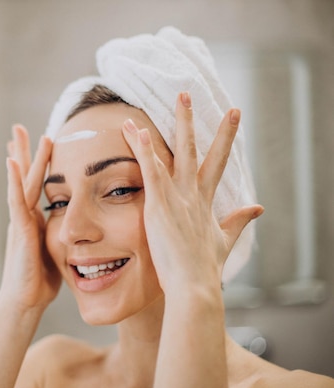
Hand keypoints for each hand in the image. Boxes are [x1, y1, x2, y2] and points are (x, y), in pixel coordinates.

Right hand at [0, 124, 60, 310]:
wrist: (25, 300)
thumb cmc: (41, 281)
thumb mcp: (57, 253)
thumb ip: (64, 239)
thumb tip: (81, 236)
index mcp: (35, 220)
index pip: (36, 185)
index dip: (35, 165)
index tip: (36, 144)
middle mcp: (25, 215)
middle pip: (25, 177)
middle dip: (23, 152)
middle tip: (19, 128)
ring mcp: (20, 221)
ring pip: (21, 182)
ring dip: (22, 156)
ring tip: (19, 133)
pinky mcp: (19, 230)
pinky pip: (16, 200)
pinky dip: (13, 180)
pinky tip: (12, 162)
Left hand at [121, 92, 263, 293]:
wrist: (194, 286)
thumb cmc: (204, 267)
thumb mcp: (224, 240)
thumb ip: (238, 221)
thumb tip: (258, 207)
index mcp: (205, 200)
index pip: (217, 161)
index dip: (225, 136)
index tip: (233, 113)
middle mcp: (193, 193)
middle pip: (192, 148)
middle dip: (189, 120)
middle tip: (186, 93)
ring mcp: (177, 197)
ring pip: (170, 153)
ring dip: (162, 126)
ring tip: (153, 105)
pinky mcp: (160, 204)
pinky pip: (150, 171)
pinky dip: (144, 150)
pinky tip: (137, 129)